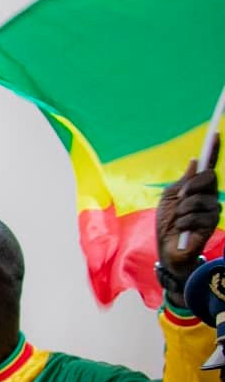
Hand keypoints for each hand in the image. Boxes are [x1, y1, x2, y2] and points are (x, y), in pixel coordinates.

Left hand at [157, 135, 220, 285]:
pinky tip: (182, 229)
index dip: (213, 150)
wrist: (168, 247)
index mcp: (198, 187)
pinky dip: (183, 222)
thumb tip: (195, 161)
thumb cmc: (167, 222)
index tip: (215, 134)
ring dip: (183, 210)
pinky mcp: (211, 224)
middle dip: (191, 186)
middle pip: (208, 178)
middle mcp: (209, 195)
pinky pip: (197, 216)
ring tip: (178, 220)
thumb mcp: (169, 199)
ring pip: (200, 199)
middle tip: (180, 198)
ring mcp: (212, 209)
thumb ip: (183, 182)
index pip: (208, 166)